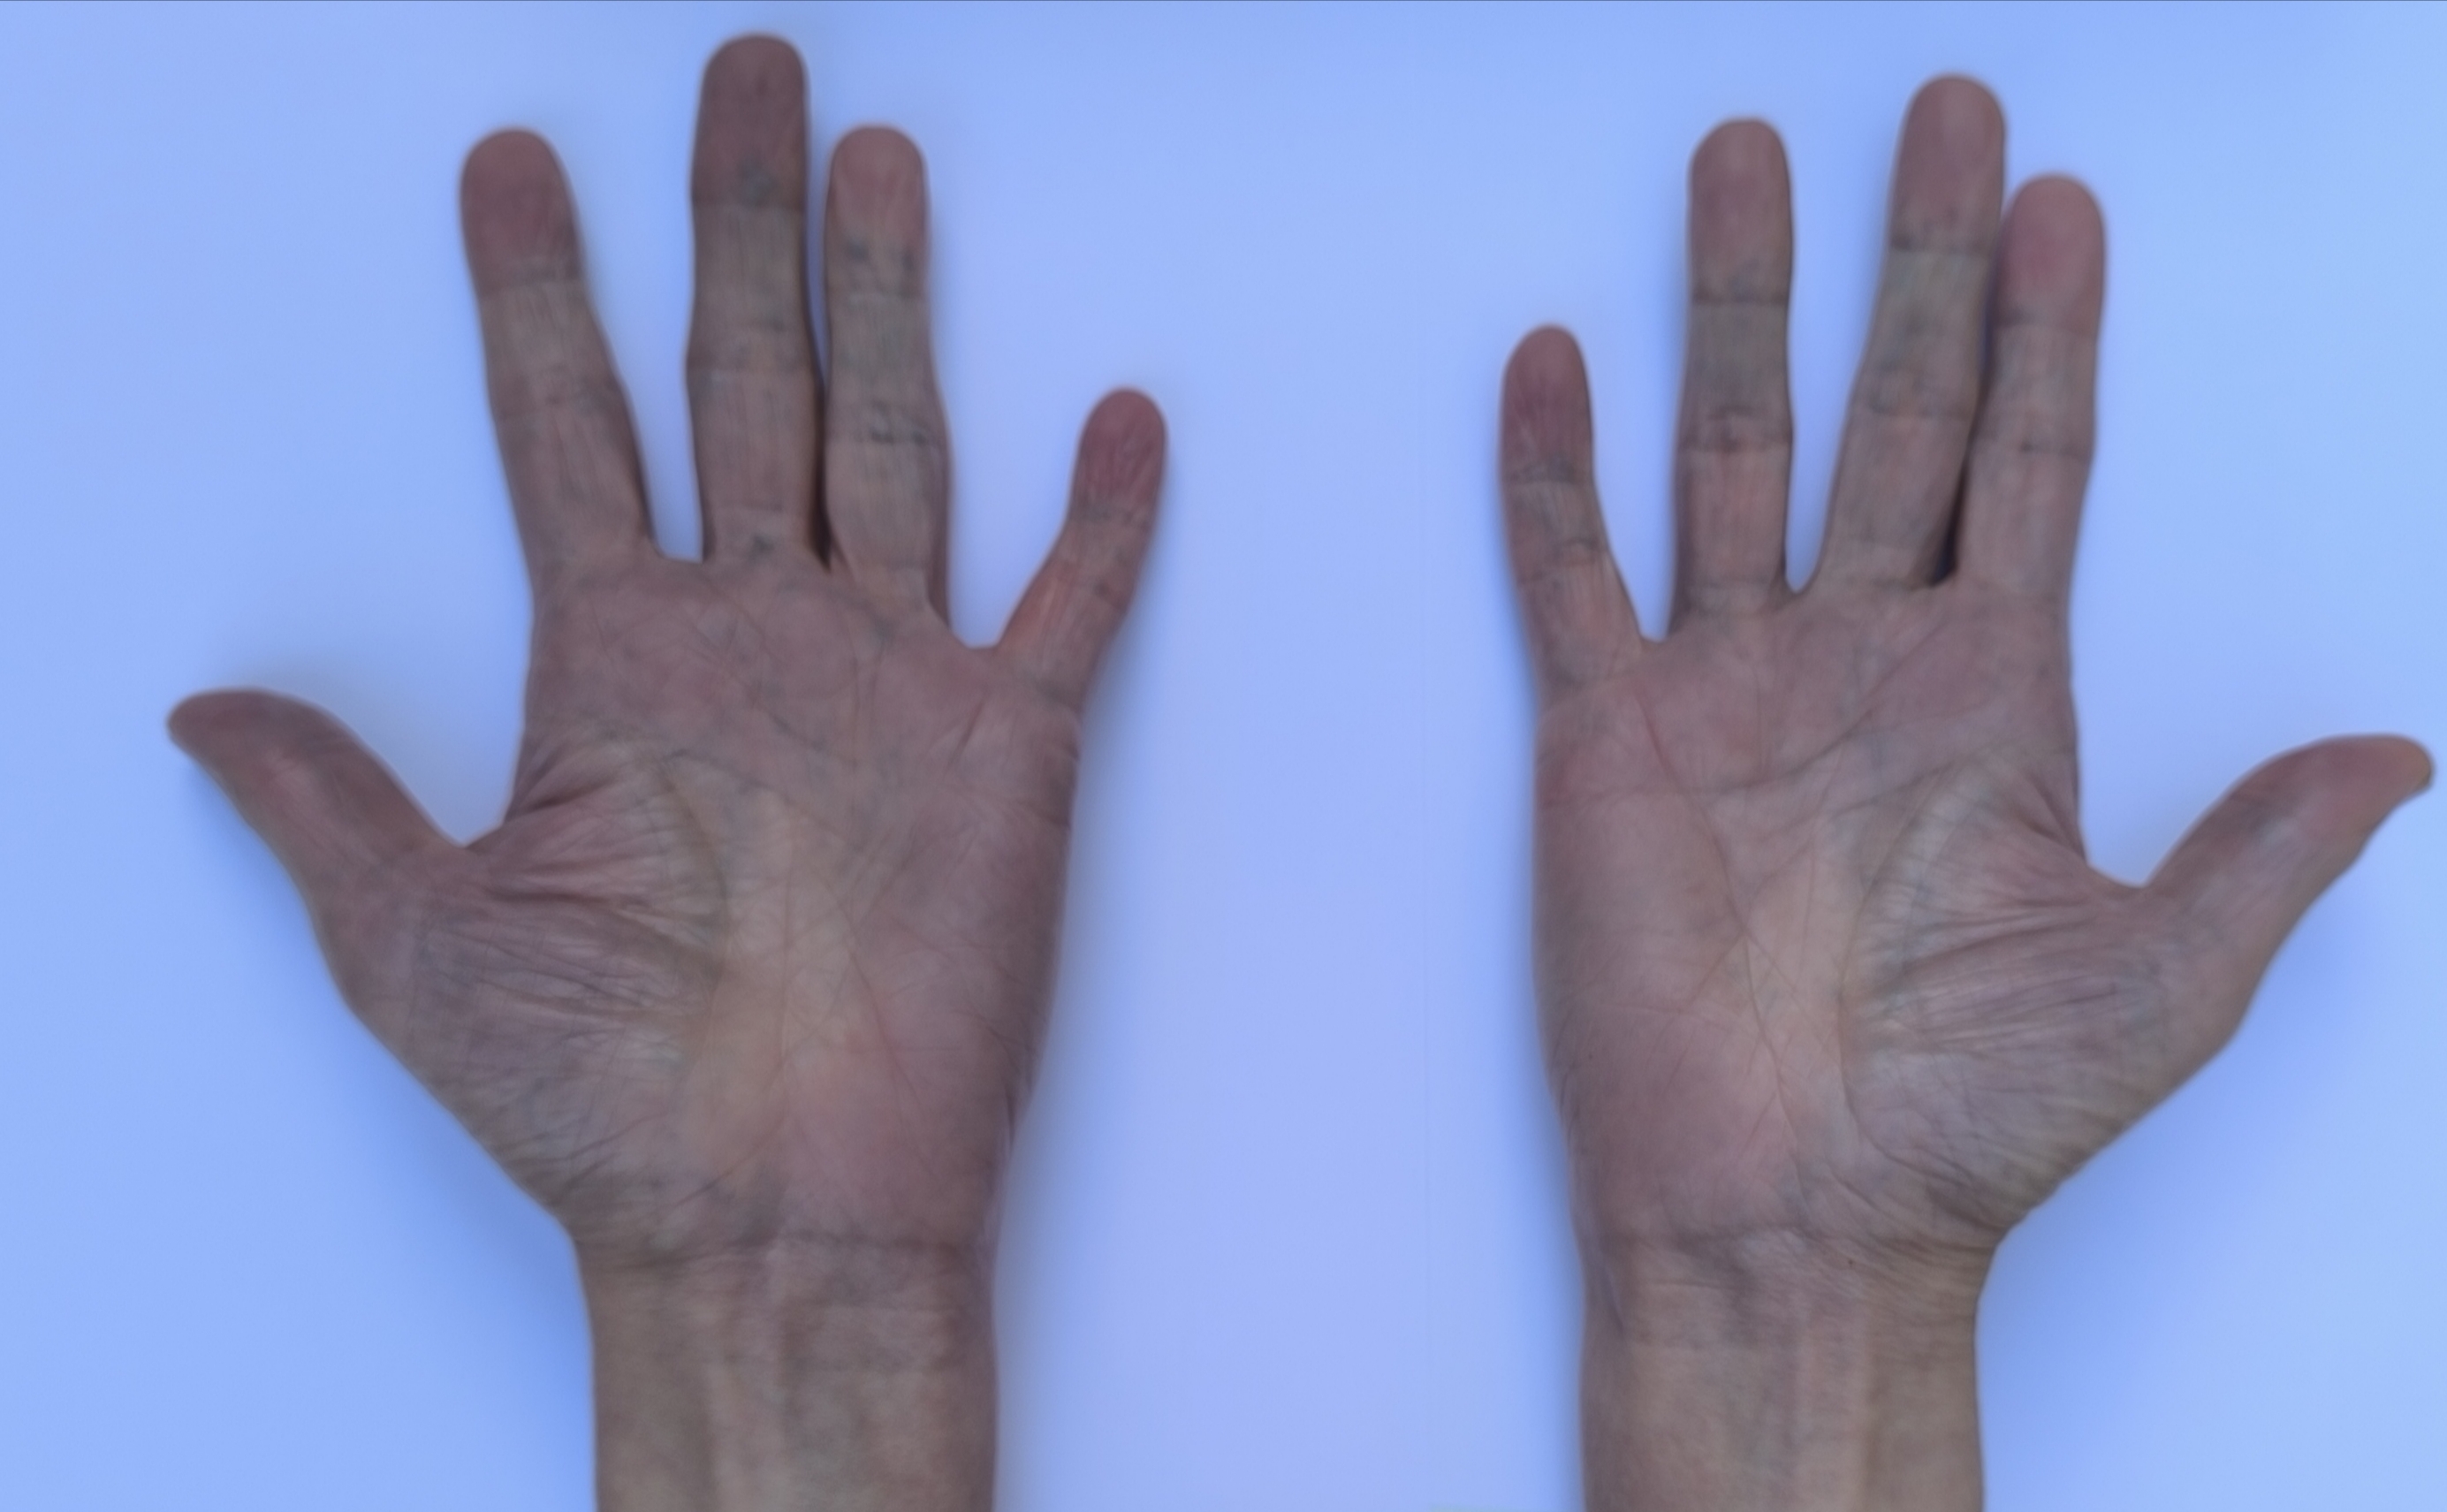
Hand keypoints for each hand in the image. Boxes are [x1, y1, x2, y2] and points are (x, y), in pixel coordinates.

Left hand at [172, 37, 1162, 1509]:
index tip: (507, 167)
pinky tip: (1117, 413)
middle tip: (741, 76)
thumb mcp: (416, 943)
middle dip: (736, 225)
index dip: (532, 294)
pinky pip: (1067, 606)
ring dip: (888, 304)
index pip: (566, 430)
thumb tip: (200, 710)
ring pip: (892, 443)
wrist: (772, 1213)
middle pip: (746, 383)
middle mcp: (754, 643)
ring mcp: (884, 682)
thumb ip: (328, 804)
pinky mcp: (1005, 751)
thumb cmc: (599, 1102)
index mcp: (617, 664)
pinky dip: (1101, 518)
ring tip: (875, 165)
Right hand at [1501, 79, 2426, 1509]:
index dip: (2050, 336)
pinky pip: (1574, 574)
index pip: (2030, 469)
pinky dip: (1556, 472)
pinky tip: (1559, 364)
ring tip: (1743, 163)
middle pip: (1896, 414)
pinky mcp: (1606, 737)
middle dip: (1917, 260)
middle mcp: (1861, 663)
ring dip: (1738, 307)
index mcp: (1994, 699)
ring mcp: (1730, 688)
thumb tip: (2399, 755)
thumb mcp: (2159, 983)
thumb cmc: (1964, 1121)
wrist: (1785, 1215)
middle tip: (1939, 116)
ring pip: (1733, 452)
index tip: (2062, 206)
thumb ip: (2261, 852)